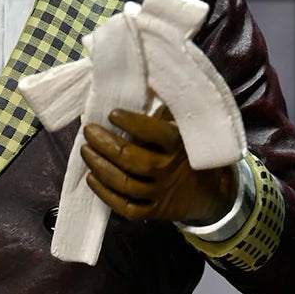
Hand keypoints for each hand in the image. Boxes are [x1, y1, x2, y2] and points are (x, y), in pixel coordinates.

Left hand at [81, 106, 238, 225]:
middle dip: (106, 145)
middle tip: (89, 131)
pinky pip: (126, 208)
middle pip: (132, 160)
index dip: (131, 123)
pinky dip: (106, 195)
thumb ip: (165, 112)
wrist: (209, 194)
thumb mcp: (185, 130)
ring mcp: (160, 193)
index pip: (154, 133)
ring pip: (125, 184)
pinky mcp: (153, 211)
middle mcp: (169, 170)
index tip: (112, 113)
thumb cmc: (188, 153)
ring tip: (85, 151)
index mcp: (179, 145)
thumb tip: (143, 82)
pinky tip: (92, 179)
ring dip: (100, 167)